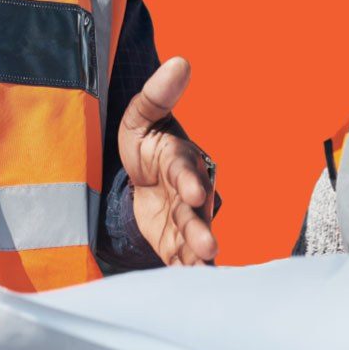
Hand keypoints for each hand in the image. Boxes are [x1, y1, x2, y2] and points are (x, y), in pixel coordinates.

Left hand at [118, 57, 217, 265]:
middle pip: (197, 211)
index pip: (187, 169)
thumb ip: (158, 93)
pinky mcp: (175, 242)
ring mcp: (185, 218)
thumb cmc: (146, 139)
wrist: (142, 173)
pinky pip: (183, 259)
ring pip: (195, 238)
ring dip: (199, 256)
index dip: (190, 180)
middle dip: (200, 228)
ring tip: (202, 271)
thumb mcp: (141, 115)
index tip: (194, 192)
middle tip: (207, 245)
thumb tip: (181, 61)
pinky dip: (188, 273)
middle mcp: (191, 191)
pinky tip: (189, 288)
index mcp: (182, 158)